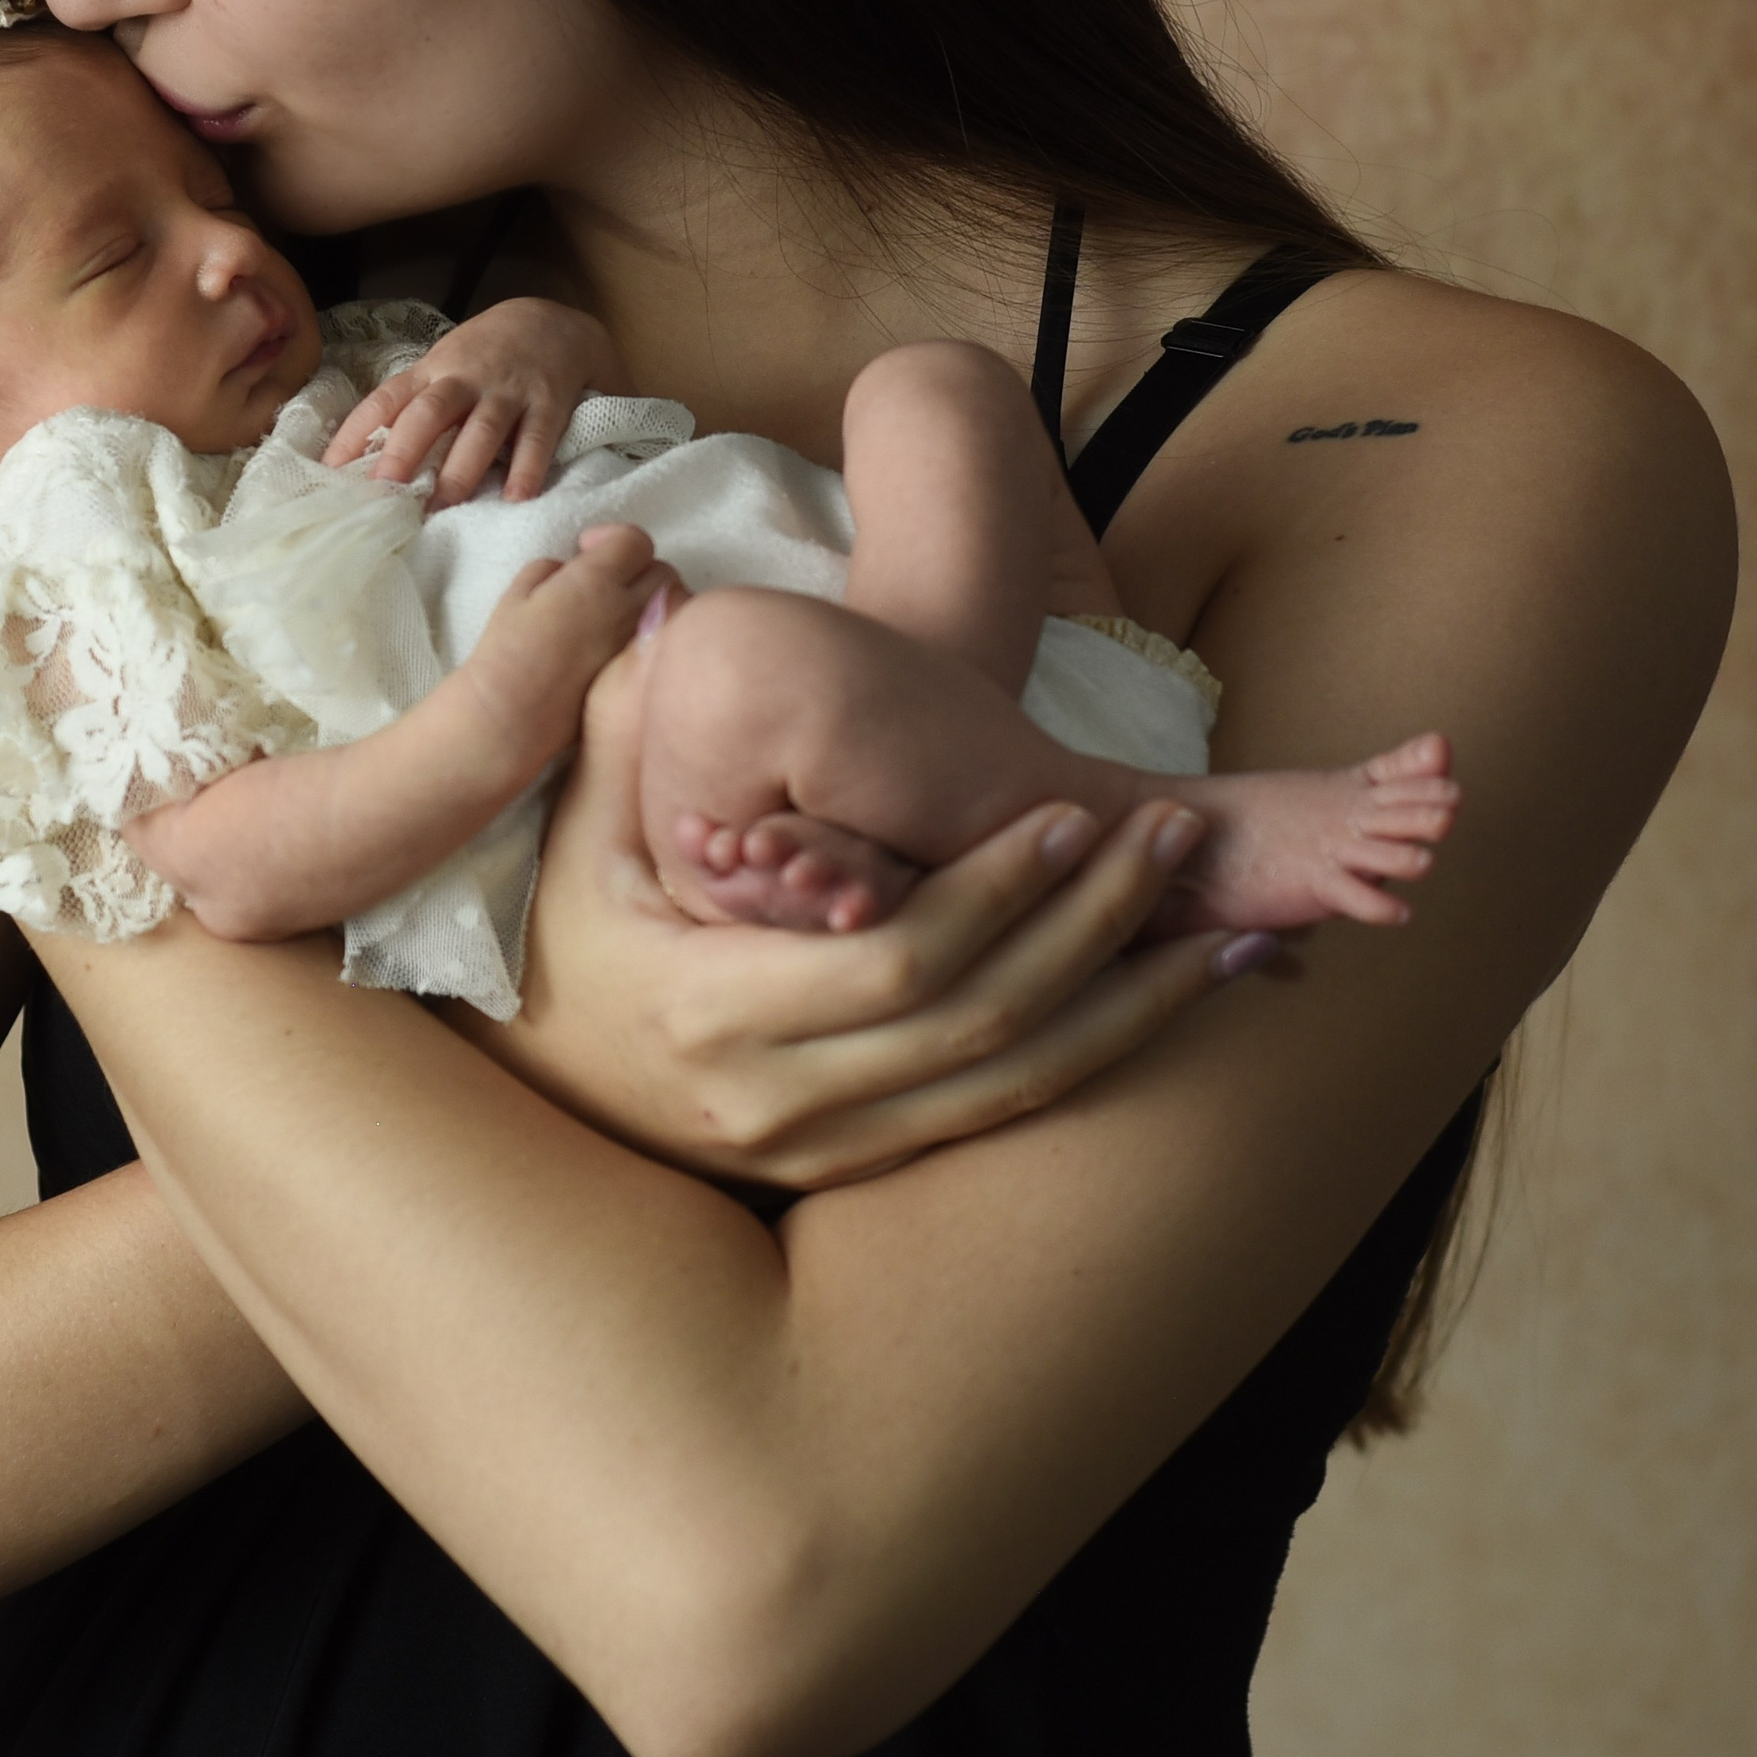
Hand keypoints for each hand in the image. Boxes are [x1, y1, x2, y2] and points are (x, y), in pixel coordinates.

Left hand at [321, 296, 619, 507]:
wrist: (554, 321)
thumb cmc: (487, 353)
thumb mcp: (445, 365)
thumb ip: (416, 404)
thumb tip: (367, 458)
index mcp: (432, 371)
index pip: (385, 400)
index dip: (355, 433)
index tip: (330, 471)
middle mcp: (465, 379)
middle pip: (429, 413)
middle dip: (404, 452)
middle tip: (384, 492)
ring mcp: (508, 391)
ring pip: (480, 431)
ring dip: (459, 470)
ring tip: (441, 508)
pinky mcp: (548, 403)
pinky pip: (536, 439)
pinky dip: (527, 469)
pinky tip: (516, 499)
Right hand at [454, 525, 677, 774]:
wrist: (515, 713)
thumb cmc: (507, 650)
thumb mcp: (518, 593)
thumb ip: (552, 569)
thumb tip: (571, 571)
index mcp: (596, 580)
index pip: (635, 540)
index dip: (612, 538)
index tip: (586, 548)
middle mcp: (628, 608)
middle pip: (662, 570)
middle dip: (637, 566)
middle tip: (605, 579)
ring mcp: (638, 643)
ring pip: (668, 606)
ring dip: (647, 598)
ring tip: (613, 610)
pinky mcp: (640, 673)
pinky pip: (658, 639)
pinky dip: (645, 631)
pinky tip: (614, 641)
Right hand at [482, 630, 1251, 1188]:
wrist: (528, 1073)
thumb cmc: (555, 924)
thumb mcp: (573, 817)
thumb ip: (621, 709)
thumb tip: (653, 586)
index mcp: (709, 1010)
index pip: (897, 962)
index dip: (998, 894)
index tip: (1074, 816)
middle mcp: (772, 1103)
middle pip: (978, 1028)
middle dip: (1092, 934)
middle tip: (1177, 848)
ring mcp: (814, 1151)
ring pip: (1007, 1091)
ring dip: (1127, 1012)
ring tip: (1228, 939)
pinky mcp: (849, 1170)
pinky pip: (991, 1119)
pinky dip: (1090, 1057)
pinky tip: (1161, 1001)